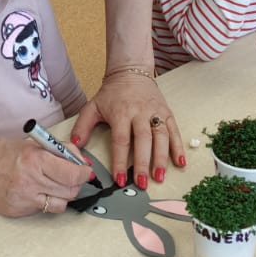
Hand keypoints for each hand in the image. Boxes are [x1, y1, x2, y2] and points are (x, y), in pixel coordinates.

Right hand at [0, 133, 90, 217]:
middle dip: (75, 184)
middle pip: (70, 190)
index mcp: (35, 159)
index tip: (84, 171)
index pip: (73, 174)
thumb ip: (58, 150)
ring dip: (62, 195)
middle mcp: (31, 181)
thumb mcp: (31, 144)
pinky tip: (36, 192)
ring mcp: (23, 199)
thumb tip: (81, 162)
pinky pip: (42, 210)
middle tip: (69, 177)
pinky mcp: (17, 211)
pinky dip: (45, 202)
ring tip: (52, 185)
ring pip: (60, 204)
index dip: (83, 173)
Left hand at [71, 71, 183, 190]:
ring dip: (161, 158)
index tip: (119, 179)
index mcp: (121, 113)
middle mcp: (140, 113)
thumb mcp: (93, 106)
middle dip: (143, 164)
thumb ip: (82, 126)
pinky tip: (180, 162)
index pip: (120, 140)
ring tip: (160, 177)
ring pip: (161, 137)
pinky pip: (174, 131)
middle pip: (143, 140)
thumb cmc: (112, 93)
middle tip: (141, 183)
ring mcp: (155, 113)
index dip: (120, 161)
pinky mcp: (167, 112)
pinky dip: (178, 147)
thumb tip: (75, 146)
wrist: (131, 72)